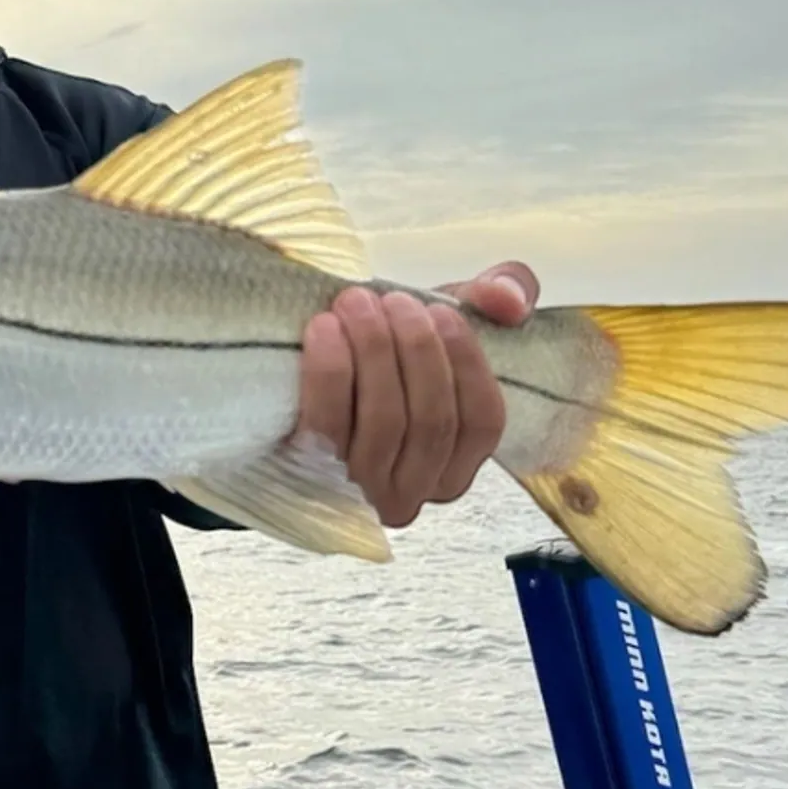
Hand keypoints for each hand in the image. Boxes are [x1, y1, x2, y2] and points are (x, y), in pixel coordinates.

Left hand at [296, 262, 539, 527]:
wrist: (280, 391)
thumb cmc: (377, 359)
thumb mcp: (441, 325)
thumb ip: (498, 296)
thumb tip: (507, 299)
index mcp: (455, 466)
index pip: (482, 422)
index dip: (466, 361)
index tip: (439, 310)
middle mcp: (413, 492)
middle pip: (431, 419)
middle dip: (414, 348)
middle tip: (389, 299)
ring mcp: (360, 492)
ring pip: (384, 422)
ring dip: (374, 350)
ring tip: (355, 303)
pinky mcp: (307, 479)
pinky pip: (327, 425)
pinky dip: (330, 370)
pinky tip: (324, 329)